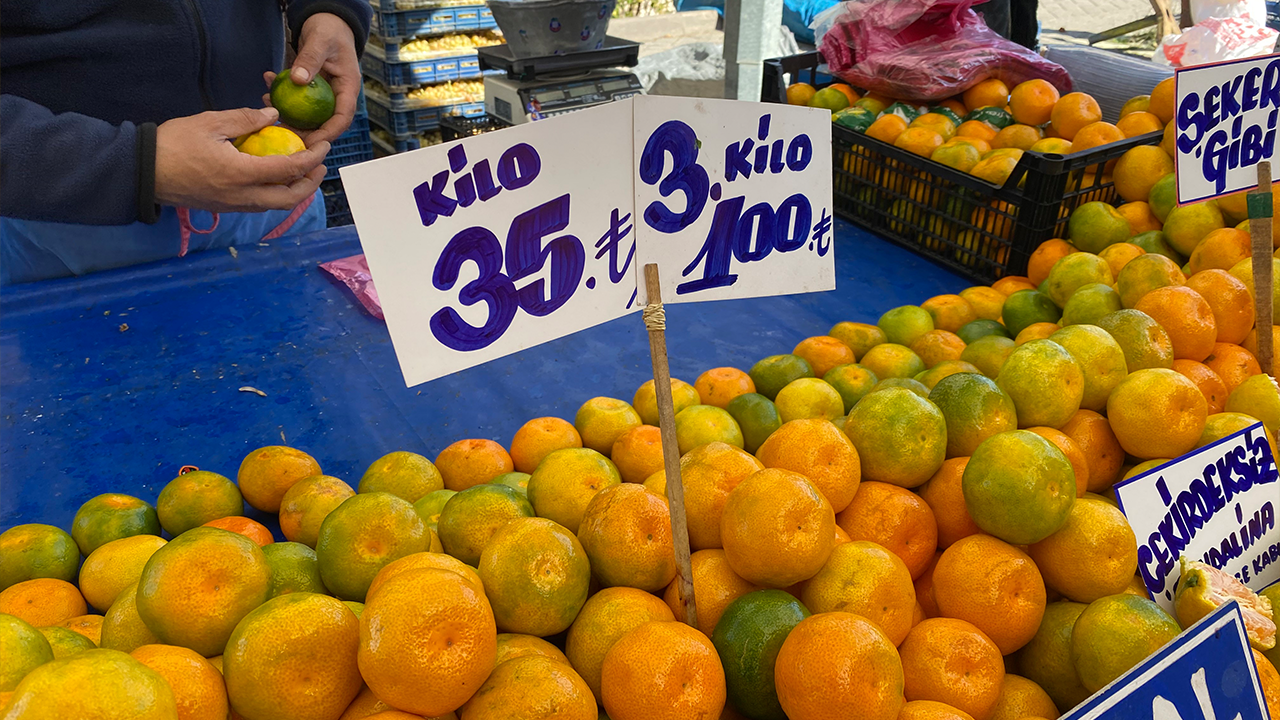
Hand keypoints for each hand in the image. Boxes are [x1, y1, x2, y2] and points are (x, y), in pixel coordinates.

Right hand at [155, 107, 329, 212]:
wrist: (142, 172)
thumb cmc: (173, 144)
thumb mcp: (210, 123)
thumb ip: (245, 119)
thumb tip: (272, 115)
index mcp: (241, 174)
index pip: (288, 170)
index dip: (311, 159)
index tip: (324, 147)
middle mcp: (242, 196)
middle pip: (290, 199)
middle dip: (310, 183)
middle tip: (320, 165)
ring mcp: (233, 206)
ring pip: (275, 205)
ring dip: (295, 191)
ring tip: (303, 172)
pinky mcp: (224, 207)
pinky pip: (259, 205)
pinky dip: (276, 194)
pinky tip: (276, 177)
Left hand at [266, 12, 359, 145]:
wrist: (326, 22)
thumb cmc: (329, 29)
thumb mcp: (320, 41)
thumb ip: (310, 59)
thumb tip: (297, 80)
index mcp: (348, 88)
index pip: (342, 118)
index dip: (328, 133)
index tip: (311, 143)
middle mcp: (337, 95)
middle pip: (325, 123)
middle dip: (305, 132)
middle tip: (283, 133)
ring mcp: (324, 94)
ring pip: (309, 115)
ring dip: (290, 117)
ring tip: (270, 110)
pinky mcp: (311, 89)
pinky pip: (298, 100)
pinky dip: (282, 98)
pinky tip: (267, 90)